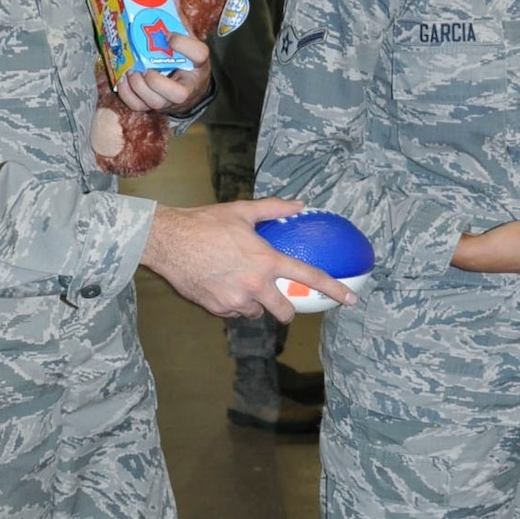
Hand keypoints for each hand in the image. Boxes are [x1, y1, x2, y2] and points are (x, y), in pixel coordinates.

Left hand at [117, 33, 211, 116]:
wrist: (186, 85)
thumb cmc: (183, 55)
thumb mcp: (183, 32)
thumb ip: (176, 10)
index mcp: (198, 64)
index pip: (200, 55)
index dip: (184, 45)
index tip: (168, 36)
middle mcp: (188, 86)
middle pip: (178, 94)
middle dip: (157, 82)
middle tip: (144, 67)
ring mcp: (170, 100)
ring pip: (156, 103)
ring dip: (139, 88)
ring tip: (130, 71)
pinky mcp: (154, 107)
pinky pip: (139, 107)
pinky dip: (127, 94)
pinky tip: (123, 78)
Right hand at [142, 196, 359, 321]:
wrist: (168, 242)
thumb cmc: (205, 224)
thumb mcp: (242, 211)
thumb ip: (275, 209)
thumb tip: (300, 205)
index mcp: (266, 261)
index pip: (309, 277)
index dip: (334, 290)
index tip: (350, 300)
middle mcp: (255, 285)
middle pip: (284, 311)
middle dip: (286, 310)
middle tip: (279, 300)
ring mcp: (236, 300)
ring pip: (256, 312)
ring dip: (255, 304)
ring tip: (240, 284)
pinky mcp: (218, 309)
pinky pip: (234, 312)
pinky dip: (233, 303)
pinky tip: (221, 285)